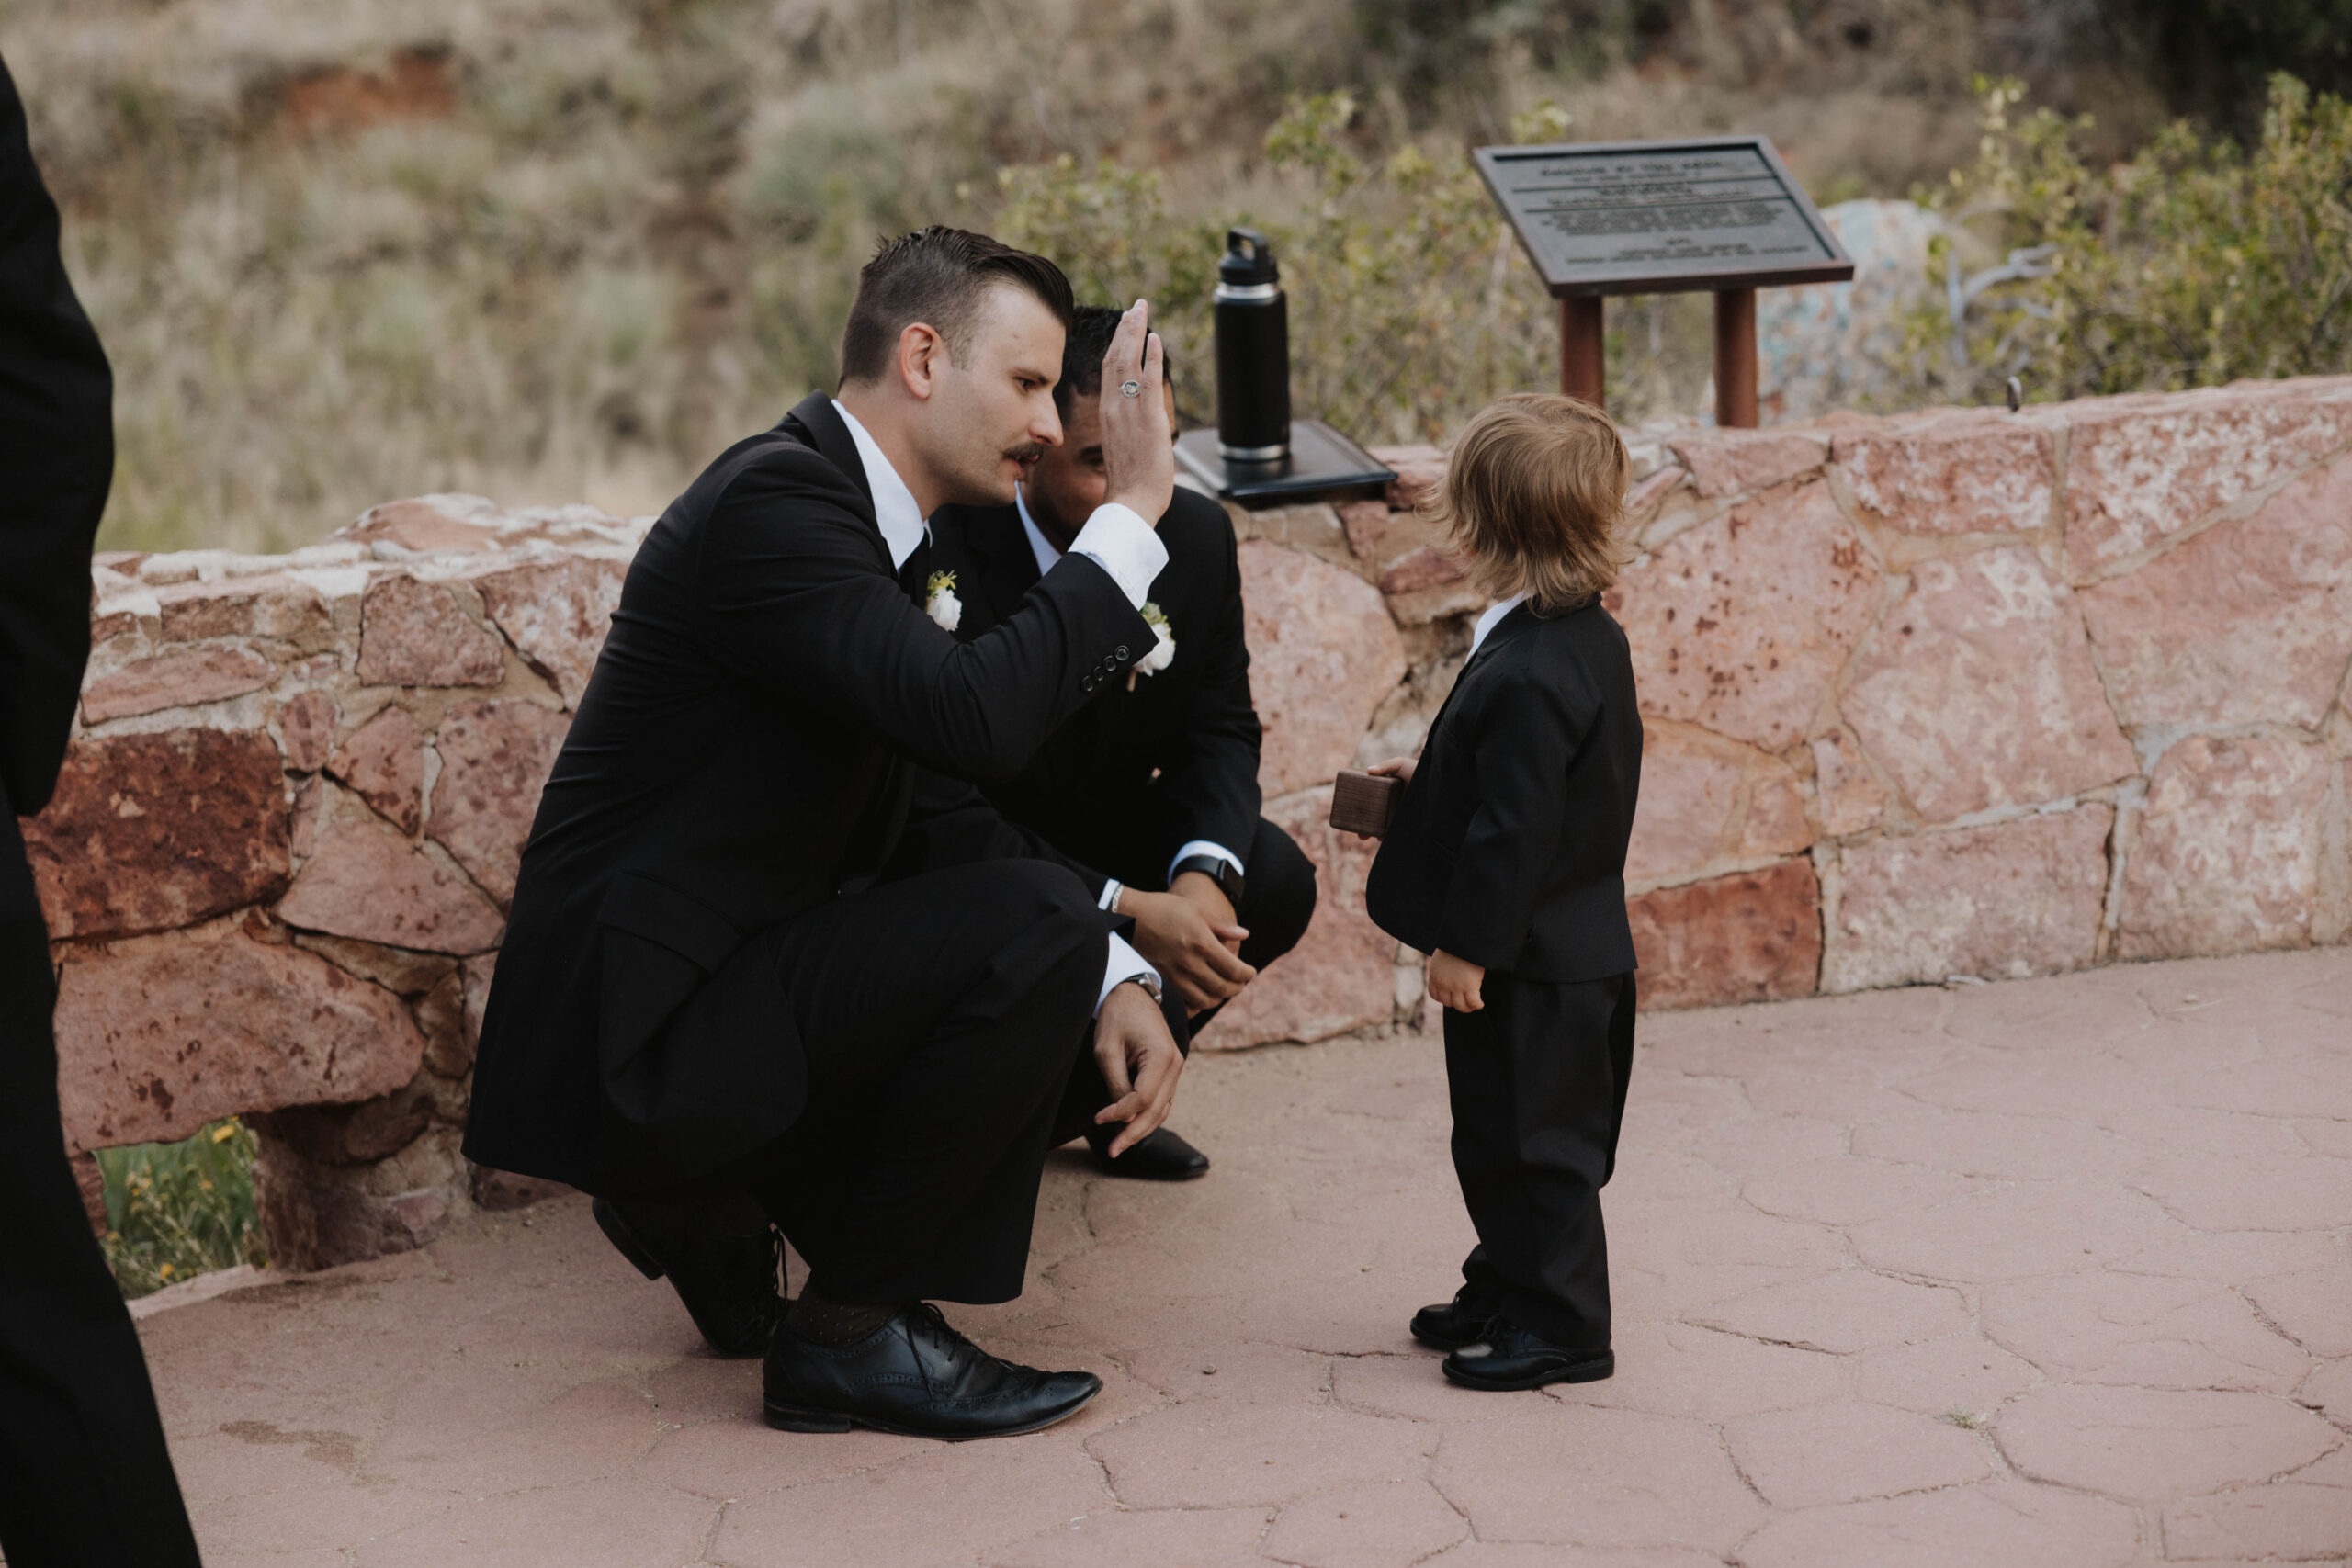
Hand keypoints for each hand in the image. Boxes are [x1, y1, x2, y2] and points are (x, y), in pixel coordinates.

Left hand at [1094, 979, 1184, 1155]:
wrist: (1132, 993)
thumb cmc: (1117, 1017)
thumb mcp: (1107, 1050)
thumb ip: (1117, 1084)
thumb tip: (1124, 1117)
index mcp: (1161, 1056)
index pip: (1143, 1098)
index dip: (1119, 1114)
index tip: (1097, 1118)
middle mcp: (1175, 1065)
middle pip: (1157, 1110)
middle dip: (1133, 1133)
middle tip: (1112, 1151)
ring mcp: (1175, 1069)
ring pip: (1162, 1110)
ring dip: (1141, 1129)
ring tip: (1118, 1146)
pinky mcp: (1169, 1072)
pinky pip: (1161, 1101)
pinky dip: (1147, 1117)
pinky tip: (1129, 1128)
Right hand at [1099, 299, 1173, 524]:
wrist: (1129, 503)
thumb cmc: (1129, 485)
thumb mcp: (1123, 448)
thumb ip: (1128, 430)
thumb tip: (1139, 426)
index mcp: (1108, 414)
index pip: (1109, 371)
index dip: (1116, 344)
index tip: (1124, 325)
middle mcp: (1114, 408)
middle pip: (1115, 358)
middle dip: (1126, 329)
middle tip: (1136, 307)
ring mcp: (1130, 411)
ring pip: (1128, 362)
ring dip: (1136, 333)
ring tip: (1142, 310)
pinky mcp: (1149, 419)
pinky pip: (1149, 380)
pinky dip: (1151, 356)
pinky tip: (1155, 337)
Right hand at [1121, 884, 1253, 1013]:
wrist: (1130, 917)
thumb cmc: (1165, 908)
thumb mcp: (1196, 910)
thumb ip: (1221, 926)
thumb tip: (1245, 935)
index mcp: (1202, 943)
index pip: (1233, 969)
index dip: (1247, 974)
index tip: (1251, 973)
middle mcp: (1189, 963)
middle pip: (1222, 988)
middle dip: (1237, 988)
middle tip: (1241, 983)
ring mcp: (1175, 975)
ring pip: (1205, 1000)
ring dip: (1219, 998)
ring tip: (1223, 990)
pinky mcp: (1162, 981)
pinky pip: (1185, 1003)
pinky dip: (1197, 1005)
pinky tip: (1202, 997)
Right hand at [1349, 756, 1417, 841]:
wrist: (1439, 781)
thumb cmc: (1421, 770)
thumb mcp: (1401, 764)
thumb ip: (1386, 766)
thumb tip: (1368, 771)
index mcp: (1388, 790)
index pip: (1370, 801)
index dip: (1360, 808)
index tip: (1350, 814)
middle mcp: (1393, 804)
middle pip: (1375, 817)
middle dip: (1364, 826)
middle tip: (1359, 834)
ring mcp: (1400, 814)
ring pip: (1383, 826)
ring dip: (1373, 833)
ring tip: (1366, 837)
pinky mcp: (1408, 821)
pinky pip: (1396, 831)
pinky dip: (1387, 836)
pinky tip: (1381, 839)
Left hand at [1427, 948, 1484, 1011]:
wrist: (1465, 938)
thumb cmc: (1457, 943)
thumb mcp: (1444, 955)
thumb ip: (1444, 966)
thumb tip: (1451, 970)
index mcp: (1435, 974)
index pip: (1435, 995)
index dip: (1444, 998)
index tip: (1452, 997)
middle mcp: (1443, 983)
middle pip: (1448, 1003)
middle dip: (1457, 1003)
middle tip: (1466, 1002)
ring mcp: (1455, 986)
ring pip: (1460, 1006)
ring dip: (1468, 1007)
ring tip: (1474, 1005)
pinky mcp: (1469, 986)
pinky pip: (1473, 1002)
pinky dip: (1477, 1005)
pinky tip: (1480, 1003)